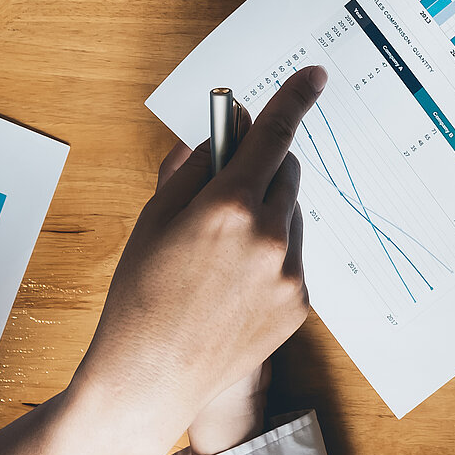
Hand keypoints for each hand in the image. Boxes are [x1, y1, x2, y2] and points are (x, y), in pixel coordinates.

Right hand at [73, 68, 322, 454]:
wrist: (149, 378)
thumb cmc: (140, 293)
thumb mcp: (154, 217)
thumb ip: (193, 166)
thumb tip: (221, 133)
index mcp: (229, 206)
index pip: (273, 134)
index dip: (296, 98)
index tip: (314, 76)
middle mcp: (269, 236)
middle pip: (286, 171)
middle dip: (263, 166)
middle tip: (229, 184)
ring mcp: (289, 273)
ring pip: (291, 214)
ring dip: (268, 212)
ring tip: (222, 252)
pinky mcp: (300, 303)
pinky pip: (293, 256)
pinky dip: (272, 254)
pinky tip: (233, 283)